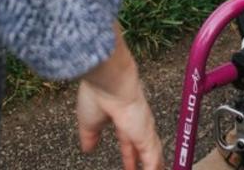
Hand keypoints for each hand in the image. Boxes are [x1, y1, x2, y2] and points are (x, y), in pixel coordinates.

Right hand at [77, 28, 163, 169]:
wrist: (109, 81)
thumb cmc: (97, 94)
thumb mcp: (89, 123)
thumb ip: (90, 137)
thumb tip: (88, 148)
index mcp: (122, 119)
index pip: (128, 142)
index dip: (130, 156)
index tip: (131, 167)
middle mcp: (136, 123)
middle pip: (144, 148)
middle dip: (145, 162)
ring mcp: (144, 129)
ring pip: (153, 154)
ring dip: (155, 166)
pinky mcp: (147, 135)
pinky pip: (153, 159)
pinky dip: (153, 169)